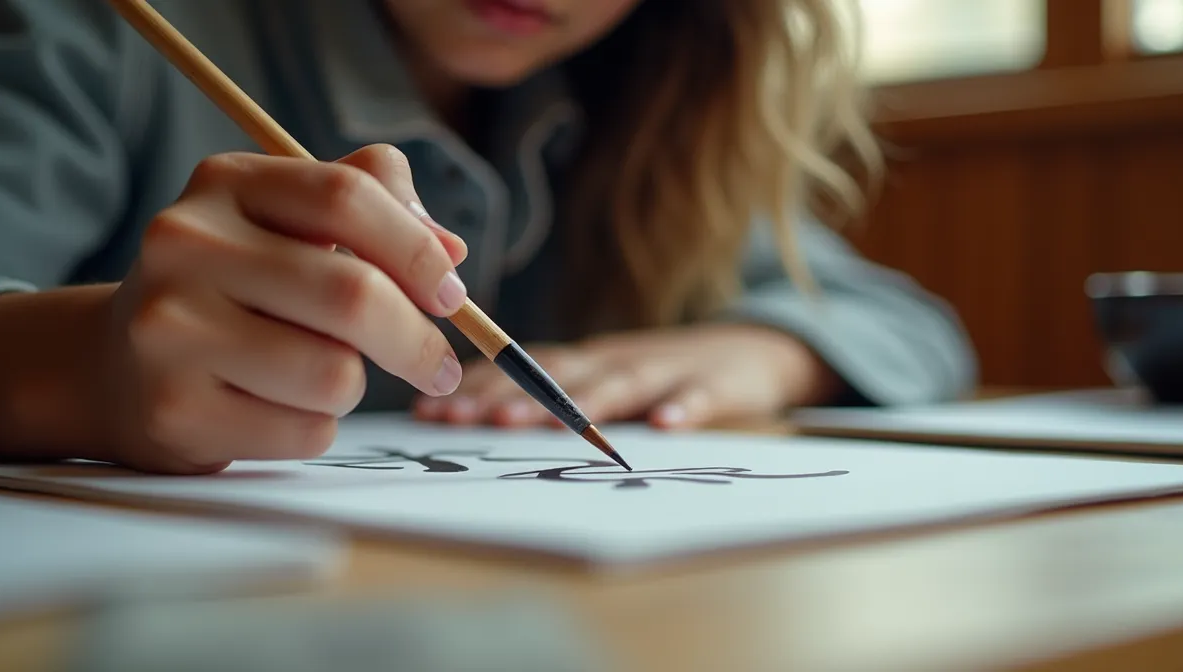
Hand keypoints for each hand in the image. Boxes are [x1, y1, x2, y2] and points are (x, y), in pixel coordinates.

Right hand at [97, 144, 467, 473]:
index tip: (452, 295)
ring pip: (335, 374)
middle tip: (439, 366)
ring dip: (354, 387)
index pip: (347, 196)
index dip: (417, 250)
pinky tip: (279, 409)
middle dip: (416, 340)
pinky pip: (305, 431)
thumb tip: (450, 254)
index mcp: (226, 183)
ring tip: (324, 377)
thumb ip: (378, 210)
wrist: (121, 363)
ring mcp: (169, 328)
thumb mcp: (294, 223)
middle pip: (352, 294)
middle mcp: (184, 243)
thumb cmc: (240, 288)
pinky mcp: (174, 409)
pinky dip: (317, 428)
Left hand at [413, 324, 844, 429]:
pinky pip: (702, 396)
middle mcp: (617, 359)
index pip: (522, 369)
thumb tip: (465, 417)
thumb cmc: (663, 374)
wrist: (755, 351)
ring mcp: (668, 368)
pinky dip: (684, 407)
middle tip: (462, 419)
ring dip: (582, 403)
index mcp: (586, 360)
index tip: (426, 412)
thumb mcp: (604, 377)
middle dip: (508, 395)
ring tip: (542, 426)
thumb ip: (549, 393)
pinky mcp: (720, 382)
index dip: (475, 387)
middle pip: (559, 375)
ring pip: (621, 383)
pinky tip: (665, 425)